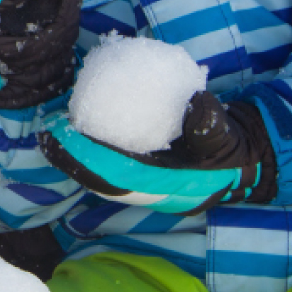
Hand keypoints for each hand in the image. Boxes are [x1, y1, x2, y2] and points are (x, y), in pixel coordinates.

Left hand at [40, 91, 274, 214]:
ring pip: (103, 171)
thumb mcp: (227, 140)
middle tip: (49, 133)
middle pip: (100, 178)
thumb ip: (211, 125)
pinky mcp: (145, 167)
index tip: (61, 139)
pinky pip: (114, 157)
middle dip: (72, 160)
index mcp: (163, 190)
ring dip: (79, 154)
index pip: (114, 180)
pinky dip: (98, 141)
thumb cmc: (232, 153)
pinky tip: (86, 117)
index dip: (85, 162)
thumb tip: (196, 102)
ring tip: (56, 129)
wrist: (242, 161)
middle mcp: (148, 190)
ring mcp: (145, 180)